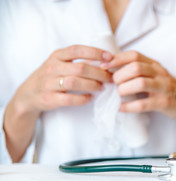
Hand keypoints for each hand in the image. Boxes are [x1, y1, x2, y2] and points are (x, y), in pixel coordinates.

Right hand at [3, 45, 112, 161]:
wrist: (28, 95)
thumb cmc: (51, 77)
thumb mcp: (60, 64)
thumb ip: (78, 61)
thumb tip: (106, 61)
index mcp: (57, 56)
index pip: (77, 50)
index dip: (95, 53)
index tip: (110, 57)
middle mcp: (52, 67)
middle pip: (80, 68)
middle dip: (99, 73)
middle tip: (110, 78)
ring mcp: (49, 83)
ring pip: (74, 83)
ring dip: (92, 85)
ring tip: (101, 87)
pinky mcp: (49, 98)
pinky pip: (69, 99)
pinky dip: (82, 99)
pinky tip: (90, 97)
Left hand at [100, 51, 175, 119]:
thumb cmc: (163, 88)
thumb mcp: (153, 74)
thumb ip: (136, 69)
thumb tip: (108, 67)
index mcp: (154, 64)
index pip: (134, 55)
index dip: (116, 59)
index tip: (103, 66)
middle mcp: (159, 73)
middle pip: (136, 67)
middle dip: (119, 75)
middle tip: (113, 84)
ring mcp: (163, 88)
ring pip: (140, 83)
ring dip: (124, 89)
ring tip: (118, 94)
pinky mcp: (163, 103)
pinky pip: (143, 104)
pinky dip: (128, 106)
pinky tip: (120, 108)